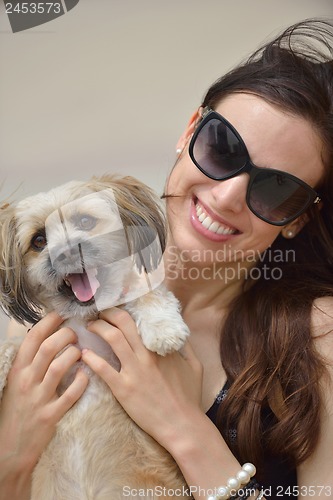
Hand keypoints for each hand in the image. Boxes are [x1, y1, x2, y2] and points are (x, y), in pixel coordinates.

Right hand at [0, 312, 88, 497]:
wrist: (11, 448)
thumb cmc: (17, 410)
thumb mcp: (16, 383)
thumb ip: (29, 363)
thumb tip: (46, 337)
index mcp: (18, 370)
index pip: (32, 339)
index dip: (47, 323)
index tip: (60, 316)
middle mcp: (27, 381)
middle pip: (48, 348)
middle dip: (65, 335)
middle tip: (75, 334)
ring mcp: (39, 399)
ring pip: (59, 367)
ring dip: (74, 355)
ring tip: (81, 352)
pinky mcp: (50, 415)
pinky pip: (70, 394)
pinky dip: (81, 381)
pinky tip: (85, 375)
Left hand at [82, 307, 202, 449]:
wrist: (182, 425)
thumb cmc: (189, 397)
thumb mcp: (195, 366)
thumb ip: (187, 346)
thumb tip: (181, 332)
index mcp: (162, 347)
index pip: (141, 320)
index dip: (126, 311)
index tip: (117, 309)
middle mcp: (146, 354)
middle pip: (123, 322)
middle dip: (108, 313)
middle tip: (100, 313)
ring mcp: (134, 371)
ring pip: (112, 338)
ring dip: (97, 328)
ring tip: (90, 326)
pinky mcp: (123, 388)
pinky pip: (103, 368)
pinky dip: (91, 358)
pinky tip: (84, 353)